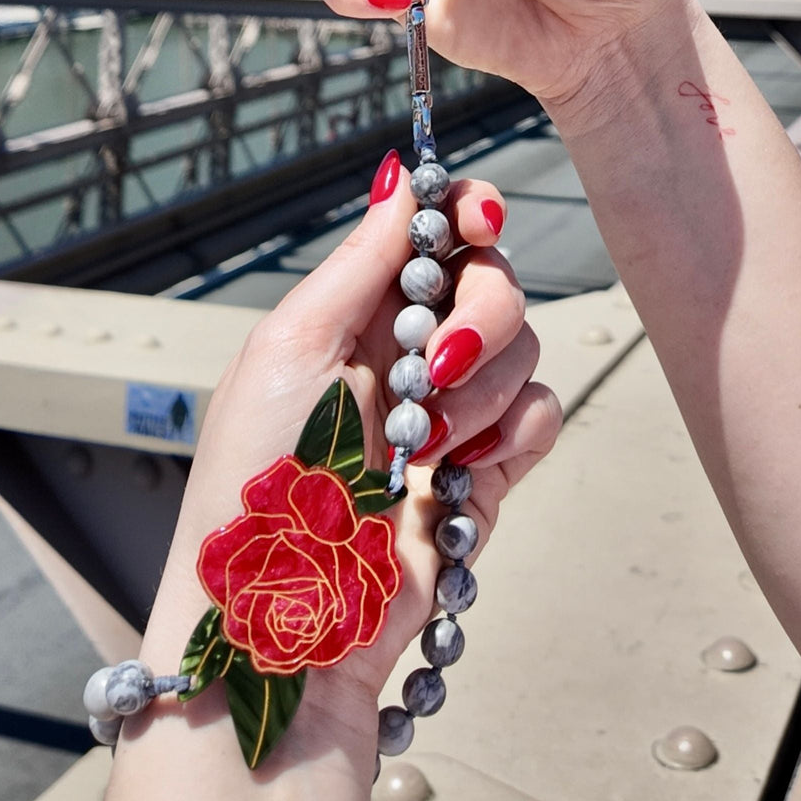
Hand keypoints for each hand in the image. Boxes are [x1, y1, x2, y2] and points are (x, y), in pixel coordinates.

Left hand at [126, 160, 559, 755]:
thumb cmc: (260, 484)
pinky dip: (515, 431)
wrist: (288, 625)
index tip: (480, 220)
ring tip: (425, 443)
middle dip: (481, 315)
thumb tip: (400, 175)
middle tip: (435, 364)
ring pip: (525, 346)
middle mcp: (406, 352)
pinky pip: (540, 414)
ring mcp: (451, 410)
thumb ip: (360, 261)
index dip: (467, 214)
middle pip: (492, 281)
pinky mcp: (485, 469)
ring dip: (484, 388)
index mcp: (353, 312)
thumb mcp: (292, 352)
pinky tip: (465, 467)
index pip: (432, 233)